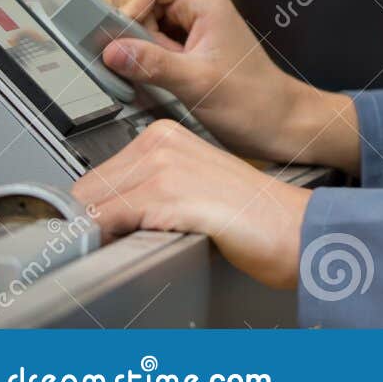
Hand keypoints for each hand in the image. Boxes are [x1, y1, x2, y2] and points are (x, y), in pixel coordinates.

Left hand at [73, 120, 309, 288]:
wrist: (294, 227)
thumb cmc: (252, 214)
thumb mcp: (193, 187)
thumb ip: (148, 191)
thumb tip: (98, 216)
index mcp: (166, 135)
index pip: (97, 177)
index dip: (98, 211)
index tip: (115, 231)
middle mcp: (161, 141)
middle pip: (88, 191)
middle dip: (96, 224)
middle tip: (128, 244)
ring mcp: (164, 164)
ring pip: (91, 207)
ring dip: (103, 236)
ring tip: (140, 247)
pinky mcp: (167, 193)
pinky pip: (106, 222)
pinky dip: (111, 243)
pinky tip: (144, 246)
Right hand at [106, 0, 359, 174]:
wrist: (275, 120)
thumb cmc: (253, 99)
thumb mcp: (197, 83)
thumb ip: (152, 64)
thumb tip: (111, 50)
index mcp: (203, 0)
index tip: (126, 33)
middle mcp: (194, 5)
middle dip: (128, 24)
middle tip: (143, 56)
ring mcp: (187, 23)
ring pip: (137, 17)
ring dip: (133, 43)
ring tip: (158, 69)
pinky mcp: (181, 43)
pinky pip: (145, 38)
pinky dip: (140, 55)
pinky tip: (156, 75)